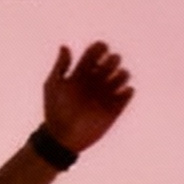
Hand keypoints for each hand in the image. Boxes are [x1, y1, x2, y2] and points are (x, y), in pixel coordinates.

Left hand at [40, 38, 133, 154]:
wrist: (62, 137)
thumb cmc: (54, 110)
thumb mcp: (53, 85)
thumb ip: (61, 66)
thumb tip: (65, 47)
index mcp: (82, 72)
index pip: (96, 51)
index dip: (100, 48)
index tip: (97, 54)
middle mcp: (96, 80)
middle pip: (113, 59)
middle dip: (112, 60)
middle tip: (103, 71)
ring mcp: (106, 93)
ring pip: (124, 74)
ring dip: (121, 74)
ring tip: (111, 84)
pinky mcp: (115, 108)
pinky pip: (129, 92)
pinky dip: (128, 90)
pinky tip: (119, 94)